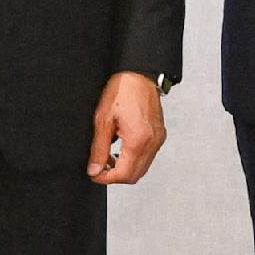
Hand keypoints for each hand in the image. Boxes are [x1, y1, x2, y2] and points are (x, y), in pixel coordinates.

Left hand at [92, 71, 166, 185]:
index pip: (124, 175)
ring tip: (108, 158)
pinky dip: (134, 159)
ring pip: (142, 168)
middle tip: (99, 168)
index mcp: (138, 140)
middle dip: (115, 176)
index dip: (106, 179)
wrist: (139, 75)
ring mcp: (158, 140)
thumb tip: (95, 169)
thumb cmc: (123, 90)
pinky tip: (121, 149)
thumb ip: (99, 149)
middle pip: (134, 176)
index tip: (94, 174)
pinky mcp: (159, 136)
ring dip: (125, 169)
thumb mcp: (103, 120)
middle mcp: (152, 143)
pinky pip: (148, 157)